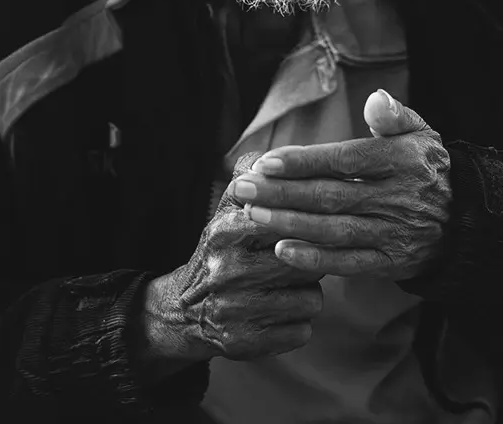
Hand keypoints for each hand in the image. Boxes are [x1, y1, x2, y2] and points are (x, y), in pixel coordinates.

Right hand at [138, 152, 325, 374]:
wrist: (184, 310)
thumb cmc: (222, 251)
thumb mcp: (228, 210)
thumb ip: (250, 178)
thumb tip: (269, 158)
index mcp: (224, 231)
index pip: (282, 220)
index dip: (306, 222)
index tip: (317, 222)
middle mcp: (226, 271)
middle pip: (303, 261)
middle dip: (312, 259)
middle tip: (305, 256)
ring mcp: (235, 310)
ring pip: (310, 297)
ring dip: (309, 291)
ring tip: (291, 284)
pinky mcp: (244, 343)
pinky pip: (302, 330)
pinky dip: (299, 321)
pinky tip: (282, 311)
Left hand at [228, 89, 451, 279]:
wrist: (465, 222)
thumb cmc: (427, 168)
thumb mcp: (421, 133)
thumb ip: (394, 115)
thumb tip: (375, 98)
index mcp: (401, 161)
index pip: (345, 160)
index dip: (305, 162)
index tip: (267, 161)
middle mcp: (396, 198)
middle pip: (331, 195)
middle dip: (282, 192)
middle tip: (242, 186)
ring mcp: (393, 233)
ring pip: (333, 230)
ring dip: (289, 223)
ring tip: (253, 213)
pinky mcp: (389, 262)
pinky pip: (348, 263)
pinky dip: (314, 259)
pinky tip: (282, 251)